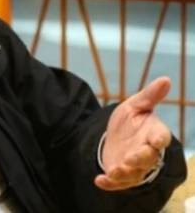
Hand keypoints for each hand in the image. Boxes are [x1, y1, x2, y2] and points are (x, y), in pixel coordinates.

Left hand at [94, 76, 171, 190]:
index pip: (160, 137)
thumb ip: (149, 96)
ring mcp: (134, 166)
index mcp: (153, 133)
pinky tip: (99, 180)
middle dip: (140, 159)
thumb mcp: (135, 105)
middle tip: (130, 158)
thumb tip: (166, 79)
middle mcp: (147, 152)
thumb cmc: (130, 120)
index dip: (159, 139)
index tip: (156, 139)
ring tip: (114, 171)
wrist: (115, 136)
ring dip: (125, 173)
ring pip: (134, 174)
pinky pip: (117, 183)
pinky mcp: (121, 175)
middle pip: (148, 159)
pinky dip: (109, 184)